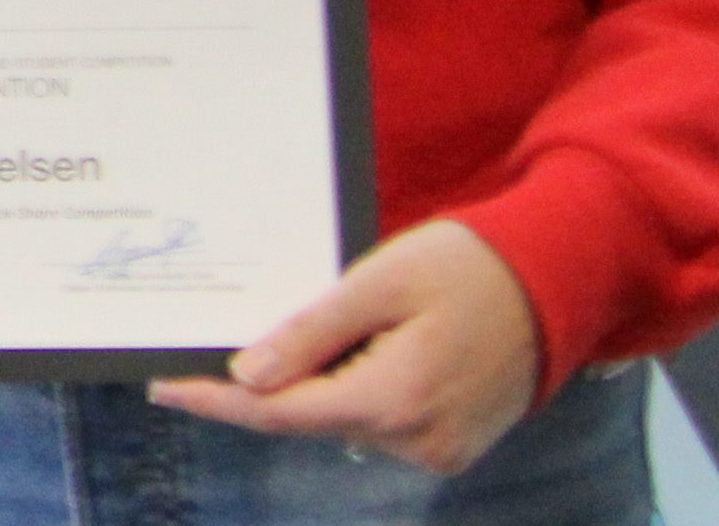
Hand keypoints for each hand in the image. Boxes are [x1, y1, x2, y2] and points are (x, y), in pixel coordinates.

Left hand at [151, 218, 541, 475]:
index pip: (278, 413)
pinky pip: (379, 423)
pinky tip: (363, 350)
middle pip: (309, 418)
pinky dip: (356, 391)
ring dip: (319, 384)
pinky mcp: (451, 446)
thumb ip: (310, 334)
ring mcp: (438, 451)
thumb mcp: (377, 283)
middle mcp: (416, 441)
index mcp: (393, 401)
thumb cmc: (466, 267)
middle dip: (267, 384)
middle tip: (229, 337)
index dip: (216, 400)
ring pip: (342, 421)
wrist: (555, 280)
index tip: (163, 387)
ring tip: (333, 328)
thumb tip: (248, 377)